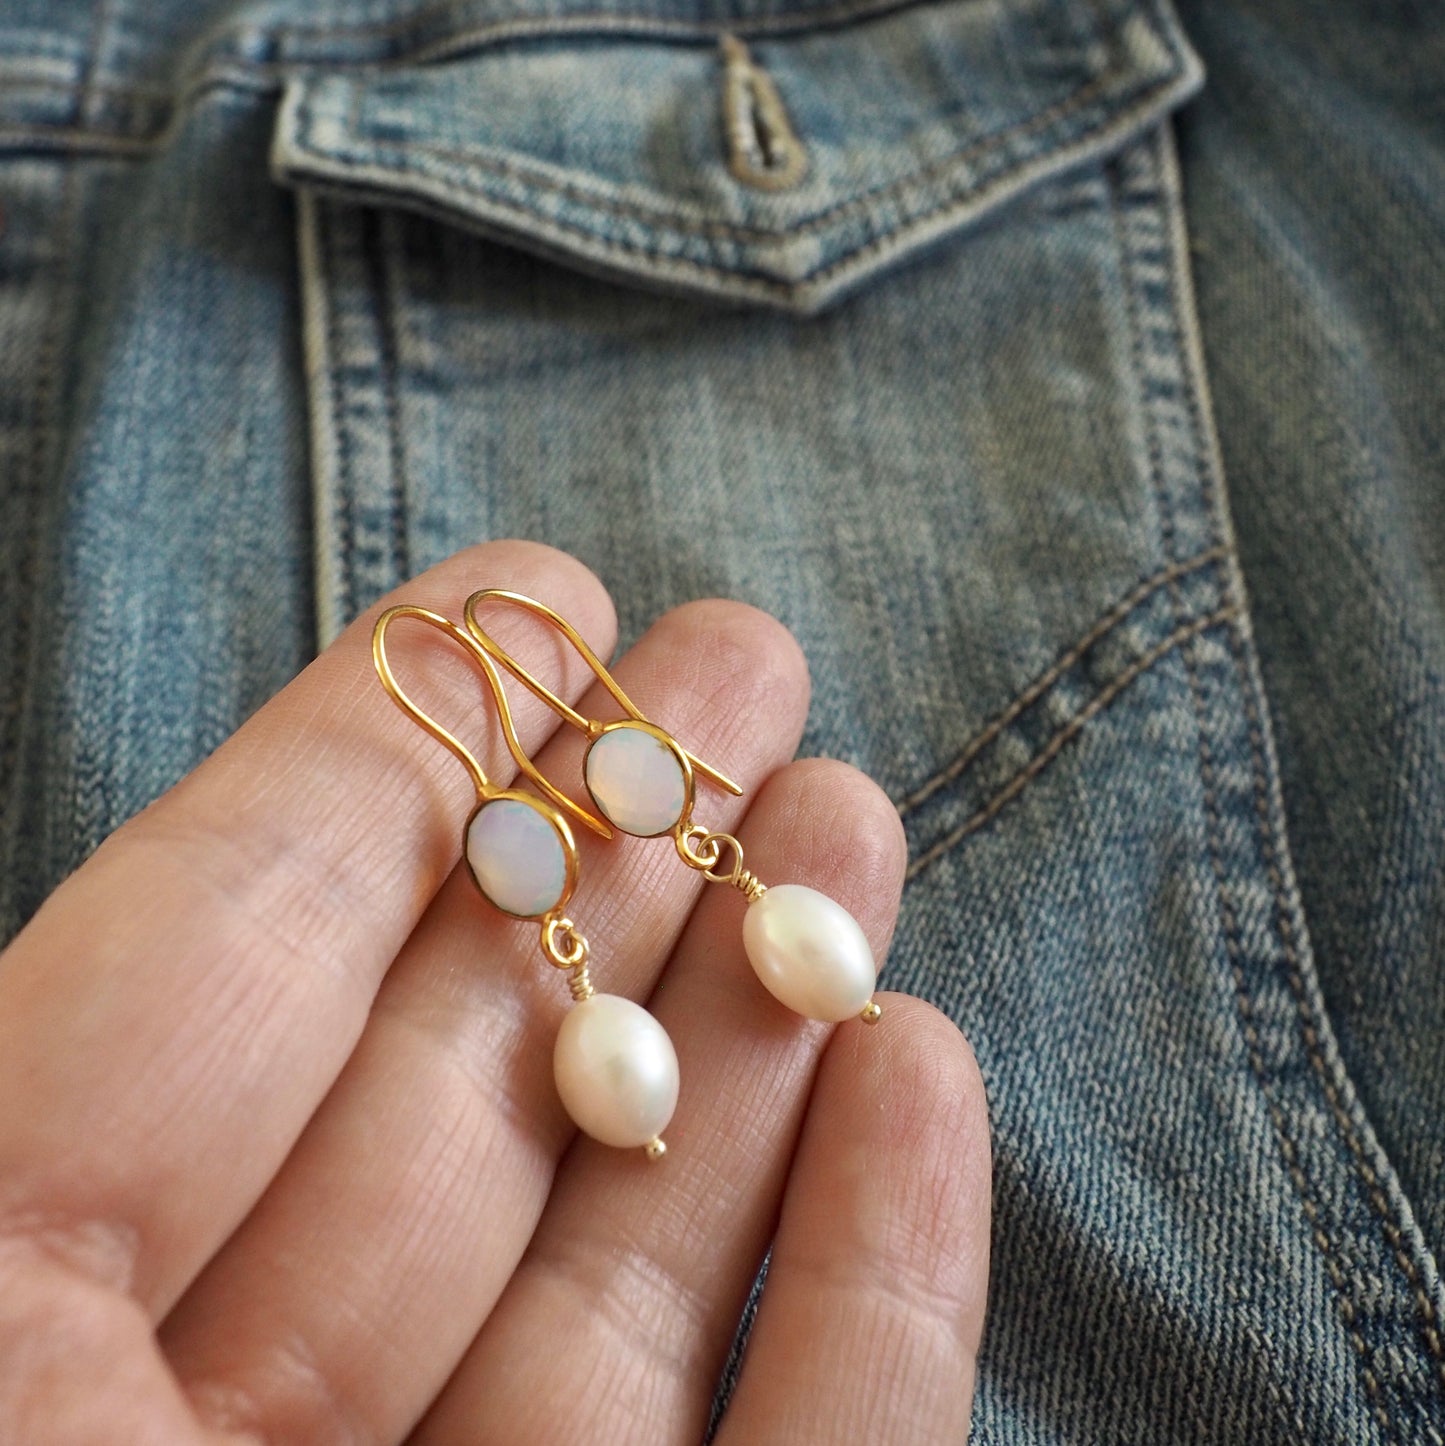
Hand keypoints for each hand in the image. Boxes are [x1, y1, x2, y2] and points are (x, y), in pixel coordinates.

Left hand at [0, 542, 989, 1443]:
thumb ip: (69, 1068)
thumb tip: (268, 839)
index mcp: (27, 1355)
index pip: (215, 998)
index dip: (378, 770)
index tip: (535, 591)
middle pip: (456, 1107)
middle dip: (608, 856)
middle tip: (738, 667)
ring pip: (642, 1276)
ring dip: (764, 1029)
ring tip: (852, 814)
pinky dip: (884, 1287)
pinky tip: (922, 1077)